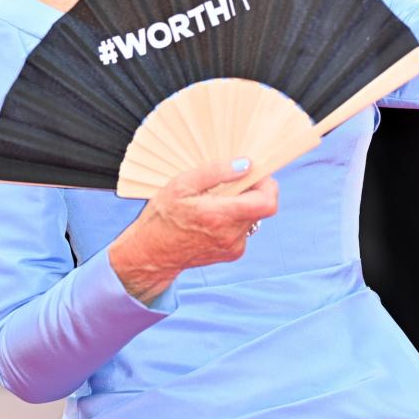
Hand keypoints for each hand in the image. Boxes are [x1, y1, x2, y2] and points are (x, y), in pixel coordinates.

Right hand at [109, 161, 278, 304]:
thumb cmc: (163, 216)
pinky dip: (235, 218)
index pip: (267, 203)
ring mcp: (233, 247)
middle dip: (252, 191)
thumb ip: (215, 172)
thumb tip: (246, 164)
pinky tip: (213, 216)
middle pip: (262, 207)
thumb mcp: (182, 185)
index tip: (256, 174)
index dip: (268, 184)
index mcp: (220, 216)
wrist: (151, 254)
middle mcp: (231, 234)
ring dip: (242, 205)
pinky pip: (244, 229)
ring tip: (216, 201)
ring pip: (253, 217)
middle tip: (233, 183)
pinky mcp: (232, 253)